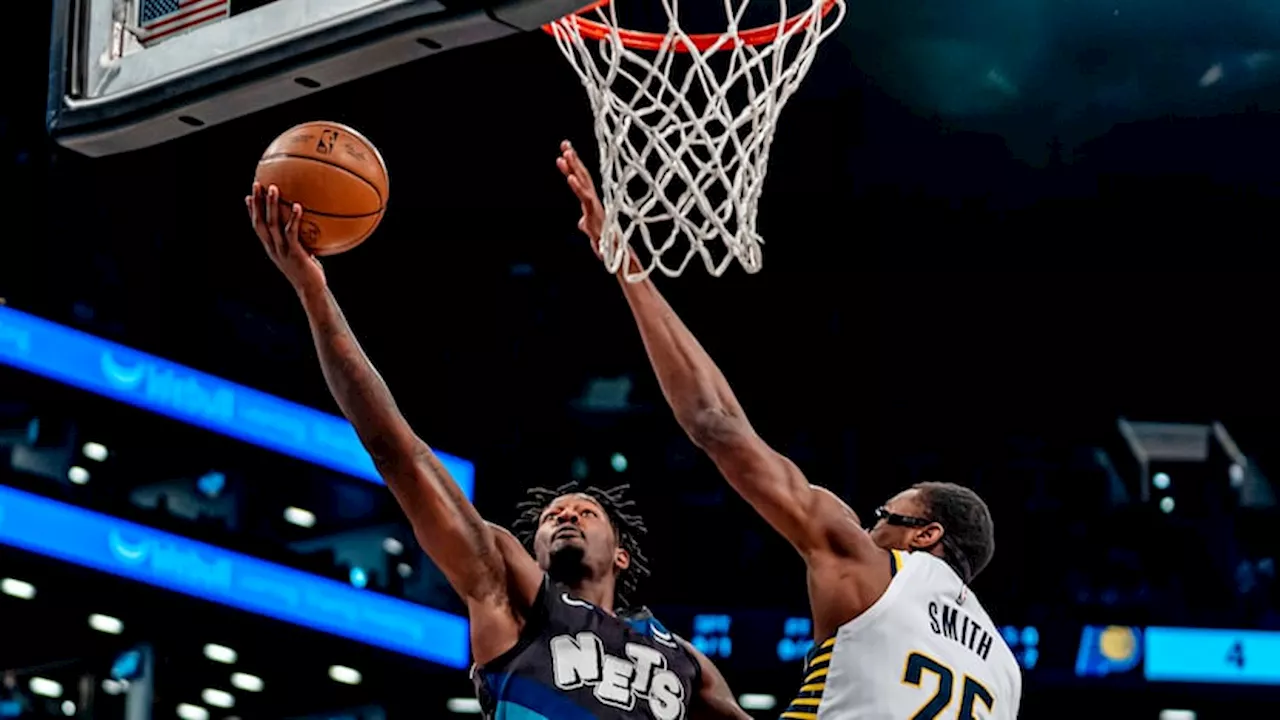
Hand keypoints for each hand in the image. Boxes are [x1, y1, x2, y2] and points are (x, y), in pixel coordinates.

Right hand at [246, 182, 324, 293]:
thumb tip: (311, 227)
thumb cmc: (309, 272)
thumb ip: (300, 242)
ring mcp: (282, 251)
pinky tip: (298, 206)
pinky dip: (294, 219)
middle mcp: (273, 248)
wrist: (311, 290)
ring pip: (272, 224)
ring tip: (273, 188)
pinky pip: (292, 233)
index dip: (252, 212)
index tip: (249, 196)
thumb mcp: (301, 254)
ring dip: (271, 205)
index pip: (257, 227)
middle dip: (257, 202)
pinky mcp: (295, 253)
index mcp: (271, 248)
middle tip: (256, 184)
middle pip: (259, 221)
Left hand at [556, 140, 604, 254]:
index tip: (564, 153)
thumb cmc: (605, 242)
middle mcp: (593, 199)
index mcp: (590, 201)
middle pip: (582, 175)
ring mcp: (594, 204)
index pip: (580, 180)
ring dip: (574, 167)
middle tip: (564, 143)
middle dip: (572, 159)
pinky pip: (585, 197)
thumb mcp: (590, 230)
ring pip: (583, 182)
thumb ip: (585, 223)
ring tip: (565, 153)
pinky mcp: (595, 212)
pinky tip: (570, 177)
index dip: (572, 167)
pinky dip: (578, 187)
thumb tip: (581, 223)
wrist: (615, 253)